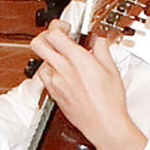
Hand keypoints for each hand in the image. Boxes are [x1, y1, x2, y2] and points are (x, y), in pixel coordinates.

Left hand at [29, 27, 144, 149]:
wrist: (104, 124)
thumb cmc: (109, 102)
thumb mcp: (111, 68)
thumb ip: (102, 48)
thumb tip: (99, 38)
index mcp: (76, 59)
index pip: (54, 33)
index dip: (56, 25)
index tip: (64, 27)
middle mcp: (62, 70)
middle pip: (38, 44)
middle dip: (45, 36)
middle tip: (56, 37)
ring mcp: (55, 83)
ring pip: (40, 61)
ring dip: (49, 55)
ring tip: (62, 57)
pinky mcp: (54, 94)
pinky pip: (45, 77)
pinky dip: (50, 70)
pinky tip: (62, 72)